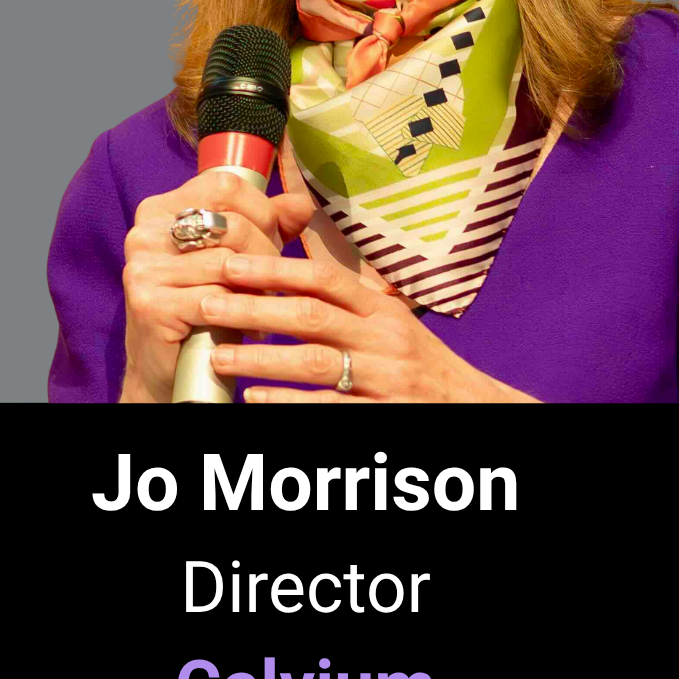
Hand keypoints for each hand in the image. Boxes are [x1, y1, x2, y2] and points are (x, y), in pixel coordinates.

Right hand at [119, 171, 313, 402]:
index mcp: (161, 209)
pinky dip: (240, 314)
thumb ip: (267, 225)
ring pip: (227, 264)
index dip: (261, 210)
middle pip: (231, 224)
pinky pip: (215, 299)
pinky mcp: (149, 304)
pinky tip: (248, 327)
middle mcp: (145, 232)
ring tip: (264, 302)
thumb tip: (303, 203)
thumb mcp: (235, 257)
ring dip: (257, 287)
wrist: (166, 367)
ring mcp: (144, 268)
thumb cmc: (204, 306)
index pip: (224, 185)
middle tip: (274, 278)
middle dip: (266, 252)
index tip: (273, 236)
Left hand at [197, 252, 541, 402]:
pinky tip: (255, 399)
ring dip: (260, 357)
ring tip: (218, 356)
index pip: (325, 279)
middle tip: (206, 303)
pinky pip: (328, 408)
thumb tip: (295, 278)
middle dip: (254, 307)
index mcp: (383, 310)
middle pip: (310, 316)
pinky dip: (288, 403)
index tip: (231, 264)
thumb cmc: (424, 366)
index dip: (276, 269)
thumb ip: (351, 304)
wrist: (472, 409)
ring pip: (314, 362)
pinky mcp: (381, 414)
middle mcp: (385, 338)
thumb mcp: (394, 325)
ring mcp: (384, 378)